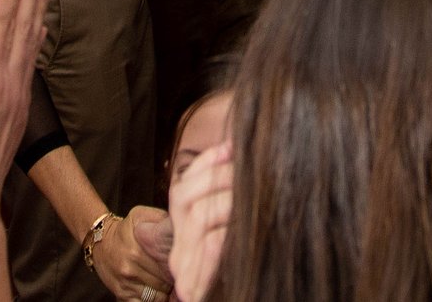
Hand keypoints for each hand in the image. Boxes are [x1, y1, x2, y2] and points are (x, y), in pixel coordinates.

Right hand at [89, 203, 173, 298]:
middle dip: (173, 278)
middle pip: (164, 282)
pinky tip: (157, 289)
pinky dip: (153, 298)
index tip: (182, 262)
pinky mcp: (122, 294)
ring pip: (157, 296)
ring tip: (168, 280)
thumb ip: (159, 219)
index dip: (178, 266)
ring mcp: (125, 284)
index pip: (168, 266)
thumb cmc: (124, 229)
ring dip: (165, 290)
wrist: (100, 241)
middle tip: (177, 272)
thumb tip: (180, 225)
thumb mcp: (140, 216)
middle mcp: (130, 270)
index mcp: (136, 251)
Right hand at [165, 140, 232, 301]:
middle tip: (248, 166)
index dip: (207, 161)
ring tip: (252, 193)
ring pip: (197, 217)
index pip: (184, 183)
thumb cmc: (241, 271)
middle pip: (183, 195)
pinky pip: (207, 248)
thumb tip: (246, 156)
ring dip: (227, 200)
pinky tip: (242, 224)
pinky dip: (225, 232)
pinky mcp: (193, 287)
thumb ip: (232, 203)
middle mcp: (179, 247)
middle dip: (217, 175)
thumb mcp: (233, 230)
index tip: (234, 144)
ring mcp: (183, 268)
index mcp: (184, 230)